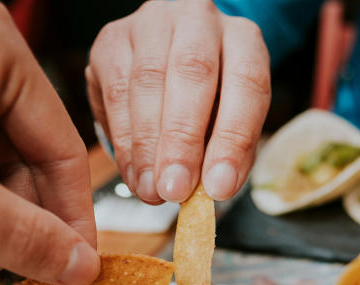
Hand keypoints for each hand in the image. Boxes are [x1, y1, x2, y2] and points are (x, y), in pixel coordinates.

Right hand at [87, 0, 270, 202]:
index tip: (219, 187)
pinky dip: (124, 141)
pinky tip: (134, 174)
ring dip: (147, 147)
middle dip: (182, 140)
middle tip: (175, 189)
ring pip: (147, 82)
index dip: (233, 139)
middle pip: (192, 72)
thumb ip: (229, 154)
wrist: (173, 61)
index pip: (246, 83)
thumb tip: (210, 191)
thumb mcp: (234, 121)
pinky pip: (115, 92)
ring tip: (151, 191)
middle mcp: (198, 18)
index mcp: (243, 38)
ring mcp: (151, 23)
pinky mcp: (112, 39)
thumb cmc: (212, 100)